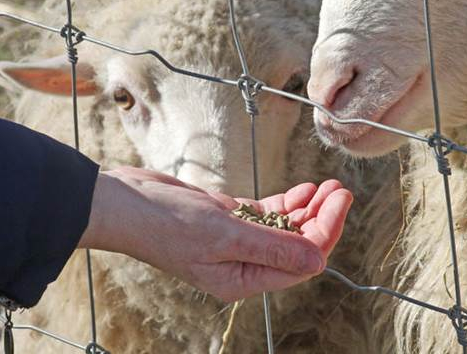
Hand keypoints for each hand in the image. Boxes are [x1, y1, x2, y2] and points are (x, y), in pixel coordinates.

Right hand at [79, 166, 352, 301]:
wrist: (126, 203)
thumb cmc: (166, 222)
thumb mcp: (223, 235)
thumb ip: (272, 246)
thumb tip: (319, 260)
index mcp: (243, 279)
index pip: (300, 261)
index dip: (326, 231)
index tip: (340, 200)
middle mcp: (242, 264)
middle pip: (297, 245)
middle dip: (322, 218)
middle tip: (340, 189)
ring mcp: (234, 241)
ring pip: (284, 229)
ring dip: (307, 209)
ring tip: (327, 186)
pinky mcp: (225, 220)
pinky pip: (265, 215)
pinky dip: (285, 204)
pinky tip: (302, 190)